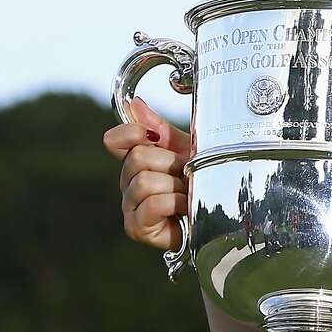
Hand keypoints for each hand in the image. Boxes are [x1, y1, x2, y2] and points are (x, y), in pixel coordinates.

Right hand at [102, 96, 191, 251]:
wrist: (218, 213)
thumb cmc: (200, 183)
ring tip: (189, 194)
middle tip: (186, 175)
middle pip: (137, 158)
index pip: (114, 140)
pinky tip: (187, 208)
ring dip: (177, 187)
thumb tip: (134, 104)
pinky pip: (154, 203)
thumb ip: (160, 129)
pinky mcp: (137, 228)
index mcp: (136, 162)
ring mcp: (130, 207)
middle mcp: (128, 184)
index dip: (130, 133)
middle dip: (170, 164)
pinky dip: (177, 203)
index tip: (152, 136)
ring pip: (145, 182)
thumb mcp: (185, 150)